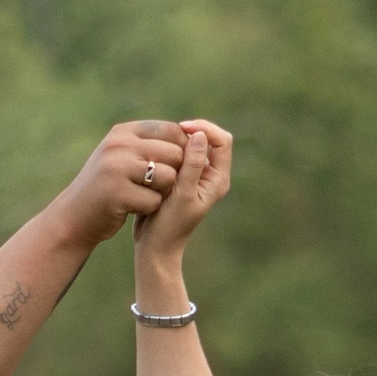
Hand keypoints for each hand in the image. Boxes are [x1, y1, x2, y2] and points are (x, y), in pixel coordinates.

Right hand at [58, 120, 194, 249]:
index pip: (170, 130)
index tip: (175, 167)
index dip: (182, 149)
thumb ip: (147, 144)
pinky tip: (132, 209)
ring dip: (162, 192)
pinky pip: (155, 200)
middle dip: (173, 173)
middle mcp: (119, 145)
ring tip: (143, 196)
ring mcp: (117, 169)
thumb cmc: (104, 186)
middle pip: (174, 153)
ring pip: (168, 176)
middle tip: (157, 186)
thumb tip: (191, 137)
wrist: (73, 216)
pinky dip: (149, 209)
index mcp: (123, 132)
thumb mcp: (120, 156)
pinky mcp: (117, 194)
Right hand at [138, 119, 232, 261]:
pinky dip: (168, 151)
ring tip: (160, 146)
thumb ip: (192, 166)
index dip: (205, 129)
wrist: (155, 246)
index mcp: (217, 179)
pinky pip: (178, 155)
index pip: (222, 141)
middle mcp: (210, 175)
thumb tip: (199, 136)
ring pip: (191, 146)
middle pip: (208, 140)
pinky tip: (153, 155)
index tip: (182, 129)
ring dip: (177, 142)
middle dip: (189, 133)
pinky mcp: (180, 179)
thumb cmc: (169, 226)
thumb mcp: (182, 195)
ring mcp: (195, 177)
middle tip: (168, 135)